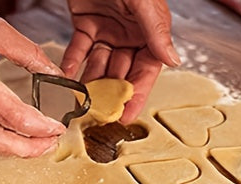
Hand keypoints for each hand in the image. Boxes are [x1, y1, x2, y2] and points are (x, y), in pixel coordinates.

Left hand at [62, 0, 179, 122]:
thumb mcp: (142, 1)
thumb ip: (156, 30)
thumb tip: (172, 60)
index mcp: (150, 30)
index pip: (146, 70)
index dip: (137, 94)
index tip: (126, 115)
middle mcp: (130, 33)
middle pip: (122, 71)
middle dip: (111, 93)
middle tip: (100, 113)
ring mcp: (108, 28)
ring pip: (100, 64)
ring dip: (91, 81)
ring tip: (82, 100)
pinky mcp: (86, 21)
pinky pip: (79, 47)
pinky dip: (72, 62)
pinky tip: (67, 76)